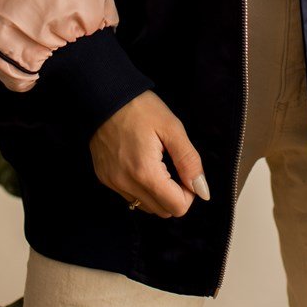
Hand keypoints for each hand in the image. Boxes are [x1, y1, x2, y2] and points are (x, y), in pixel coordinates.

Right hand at [89, 89, 210, 217]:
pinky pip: (130, 197)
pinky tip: (142, 165)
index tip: (186, 172)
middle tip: (174, 167)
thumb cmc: (140, 108)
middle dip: (175, 195)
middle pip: (163, 211)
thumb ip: (189, 161)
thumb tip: (202, 191)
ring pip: (146, 207)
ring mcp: (112, 183)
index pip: (176, 208)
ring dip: (158, 194)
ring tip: (158, 165)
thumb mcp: (172, 128)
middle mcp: (125, 183)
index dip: (189, 193)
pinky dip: (142, 188)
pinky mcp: (104, 178)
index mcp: (145, 172)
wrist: (105, 95)